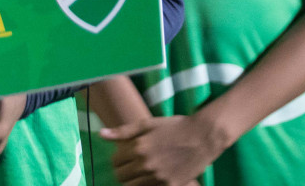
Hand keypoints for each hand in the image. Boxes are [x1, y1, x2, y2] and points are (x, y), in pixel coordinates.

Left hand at [103, 114, 224, 185]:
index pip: (115, 162)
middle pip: (122, 177)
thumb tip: (100, 134)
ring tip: (140, 173)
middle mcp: (146, 165)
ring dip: (133, 181)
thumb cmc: (175, 127)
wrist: (203, 136)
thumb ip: (123, 131)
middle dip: (122, 172)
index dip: (117, 160)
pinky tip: (152, 179)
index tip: (123, 158)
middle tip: (130, 167)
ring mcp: (159, 178)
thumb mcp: (148, 124)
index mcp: (139, 148)